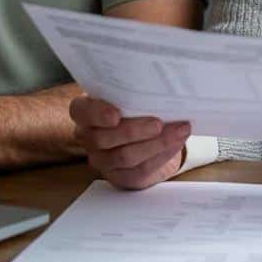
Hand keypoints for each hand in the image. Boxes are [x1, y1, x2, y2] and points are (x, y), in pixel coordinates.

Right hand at [70, 95, 189, 189]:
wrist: (140, 134)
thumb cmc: (131, 106)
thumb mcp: (126, 94)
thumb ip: (131, 90)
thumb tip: (156, 85)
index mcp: (85, 112)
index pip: (82, 112)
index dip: (97, 114)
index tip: (116, 114)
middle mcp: (88, 138)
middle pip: (104, 139)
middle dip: (135, 131)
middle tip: (159, 123)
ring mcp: (103, 160)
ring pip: (125, 156)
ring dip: (156, 143)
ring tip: (179, 130)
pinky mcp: (122, 177)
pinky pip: (141, 169)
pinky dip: (162, 154)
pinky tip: (177, 142)